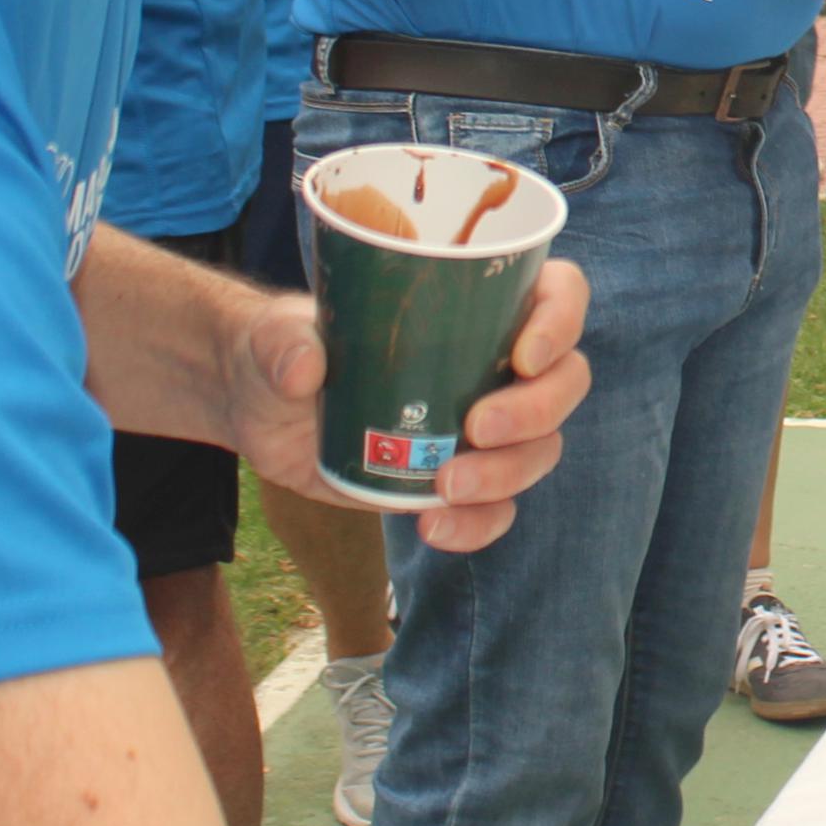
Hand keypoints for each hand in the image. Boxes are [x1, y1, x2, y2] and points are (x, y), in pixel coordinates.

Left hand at [231, 260, 591, 551]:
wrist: (260, 407)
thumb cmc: (280, 346)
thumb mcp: (274, 334)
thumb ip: (285, 343)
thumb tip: (305, 369)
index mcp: (478, 302)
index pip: (557, 295)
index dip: (561, 322)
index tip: (523, 357)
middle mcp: (495, 362)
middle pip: (565, 380)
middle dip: (537, 410)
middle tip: (476, 428)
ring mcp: (483, 424)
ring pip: (541, 449)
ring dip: (509, 474)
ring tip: (446, 487)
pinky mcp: (458, 477)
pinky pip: (498, 508)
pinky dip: (479, 525)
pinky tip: (434, 530)